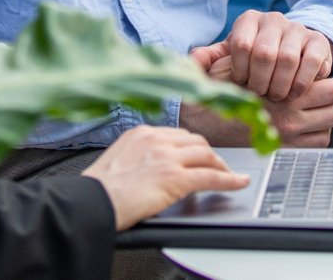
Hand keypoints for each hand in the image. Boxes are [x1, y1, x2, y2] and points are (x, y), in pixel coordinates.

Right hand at [81, 125, 249, 230]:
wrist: (93, 199)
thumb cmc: (100, 187)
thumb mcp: (119, 158)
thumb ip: (139, 155)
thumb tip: (152, 166)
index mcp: (141, 133)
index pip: (177, 134)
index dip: (192, 146)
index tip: (198, 153)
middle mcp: (156, 139)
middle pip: (195, 141)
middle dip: (208, 154)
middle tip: (216, 166)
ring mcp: (167, 157)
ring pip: (206, 155)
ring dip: (220, 165)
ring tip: (228, 175)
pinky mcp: (176, 178)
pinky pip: (211, 177)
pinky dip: (230, 180)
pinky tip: (239, 182)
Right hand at [183, 55, 332, 147]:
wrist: (201, 124)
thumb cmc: (217, 93)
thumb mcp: (235, 67)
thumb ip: (256, 58)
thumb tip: (284, 53)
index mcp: (283, 96)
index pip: (330, 89)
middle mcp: (290, 119)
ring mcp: (289, 137)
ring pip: (328, 125)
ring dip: (331, 112)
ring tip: (330, 102)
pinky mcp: (285, 150)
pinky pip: (318, 142)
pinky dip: (321, 131)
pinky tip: (314, 121)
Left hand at [192, 11, 332, 101]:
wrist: (292, 50)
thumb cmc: (254, 58)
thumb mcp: (230, 56)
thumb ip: (209, 59)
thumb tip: (193, 60)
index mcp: (248, 20)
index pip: (241, 45)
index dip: (240, 71)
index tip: (242, 85)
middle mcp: (273, 19)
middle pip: (264, 53)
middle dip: (260, 81)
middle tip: (261, 95)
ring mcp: (297, 29)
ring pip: (288, 59)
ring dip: (280, 84)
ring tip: (276, 97)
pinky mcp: (318, 41)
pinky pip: (311, 62)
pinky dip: (302, 82)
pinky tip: (294, 93)